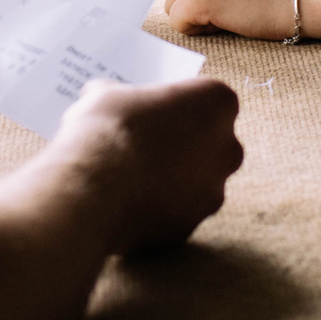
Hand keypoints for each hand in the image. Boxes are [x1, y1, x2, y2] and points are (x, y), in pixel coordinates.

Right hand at [48, 76, 242, 253]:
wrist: (93, 191)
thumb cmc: (108, 131)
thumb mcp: (105, 94)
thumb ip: (119, 94)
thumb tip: (105, 96)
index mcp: (217, 103)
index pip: (205, 97)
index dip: (175, 103)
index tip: (150, 108)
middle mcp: (227, 148)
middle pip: (208, 141)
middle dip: (180, 142)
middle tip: (141, 140)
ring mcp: (213, 191)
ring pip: (194, 180)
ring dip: (170, 177)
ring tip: (128, 174)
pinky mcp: (192, 225)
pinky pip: (176, 211)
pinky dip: (158, 207)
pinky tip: (126, 201)